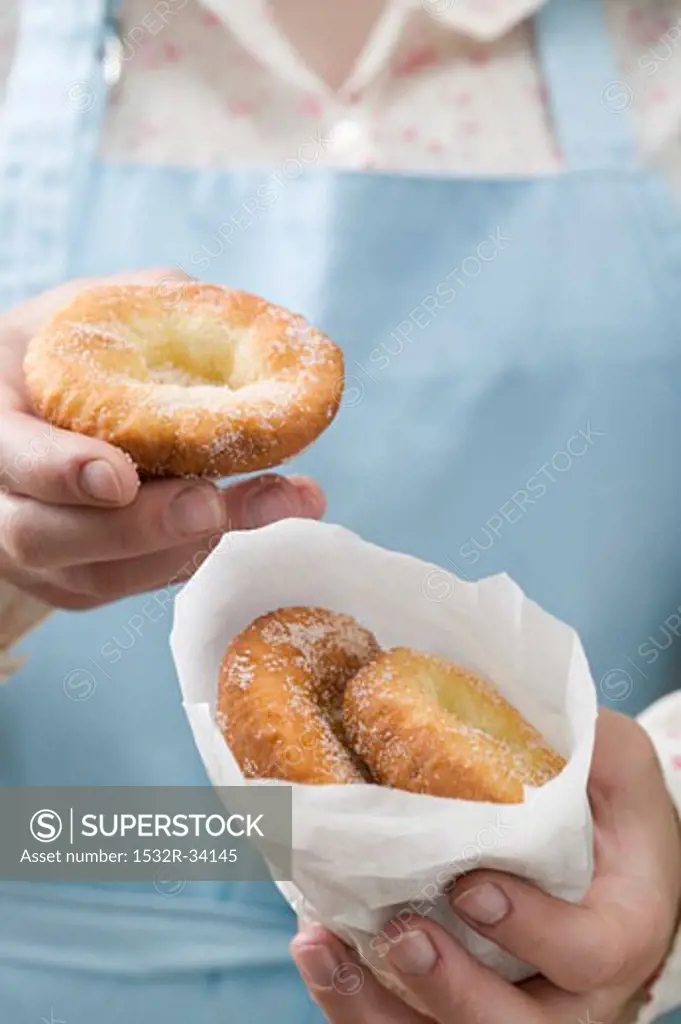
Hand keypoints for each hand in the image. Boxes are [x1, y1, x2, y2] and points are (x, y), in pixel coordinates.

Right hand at [0, 268, 324, 608]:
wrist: (44, 409)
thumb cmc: (68, 351)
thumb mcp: (91, 311)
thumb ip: (145, 303)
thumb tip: (236, 315)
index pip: (9, 454)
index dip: (59, 471)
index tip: (120, 476)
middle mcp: (1, 499)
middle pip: (45, 537)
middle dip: (137, 526)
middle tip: (211, 504)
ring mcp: (36, 553)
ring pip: (98, 575)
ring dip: (189, 545)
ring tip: (275, 501)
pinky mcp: (78, 581)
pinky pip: (135, 582)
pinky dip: (198, 553)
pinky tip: (259, 513)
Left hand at [291, 709, 680, 1022]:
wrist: (607, 859)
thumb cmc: (610, 804)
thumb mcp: (616, 763)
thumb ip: (589, 746)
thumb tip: (521, 709)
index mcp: (621, 930)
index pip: (588, 953)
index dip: (530, 930)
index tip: (469, 886)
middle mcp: (573, 994)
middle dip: (451, 991)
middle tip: (399, 934)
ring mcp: (517, 1008)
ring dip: (378, 1008)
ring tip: (322, 949)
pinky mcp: (464, 1007)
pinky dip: (356, 1001)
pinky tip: (318, 950)